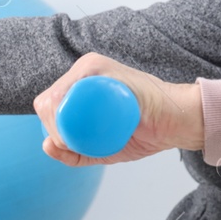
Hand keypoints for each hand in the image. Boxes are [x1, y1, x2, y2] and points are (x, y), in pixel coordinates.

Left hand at [34, 53, 204, 167]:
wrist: (175, 121)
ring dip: (58, 124)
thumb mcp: (102, 148)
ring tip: (81, 136)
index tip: (68, 144)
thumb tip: (45, 145)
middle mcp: (82, 74)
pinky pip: (68, 90)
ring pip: (54, 98)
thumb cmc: (144, 132)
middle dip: (53, 128)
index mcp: (81, 88)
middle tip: (75, 142)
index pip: (49, 107)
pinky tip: (80, 123)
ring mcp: (89, 67)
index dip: (52, 128)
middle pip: (47, 101)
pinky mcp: (97, 66)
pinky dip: (64, 111)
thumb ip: (76, 153)